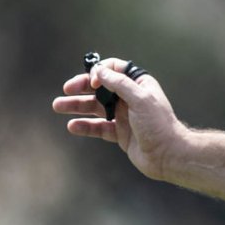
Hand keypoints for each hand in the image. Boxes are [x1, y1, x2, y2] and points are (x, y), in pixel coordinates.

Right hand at [52, 57, 184, 180]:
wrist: (167, 154)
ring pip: (96, 107)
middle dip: (83, 87)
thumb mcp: (141, 99)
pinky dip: (85, 126)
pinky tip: (72, 126)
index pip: (116, 69)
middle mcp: (130, 98)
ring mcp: (123, 115)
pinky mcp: (119, 133)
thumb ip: (120, 84)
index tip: (92, 81)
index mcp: (139, 84)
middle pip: (102, 88)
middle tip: (66, 89)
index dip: (101, 71)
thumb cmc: (158, 125)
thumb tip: (100, 71)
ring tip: (58, 106)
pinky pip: (98, 127)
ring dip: (78, 106)